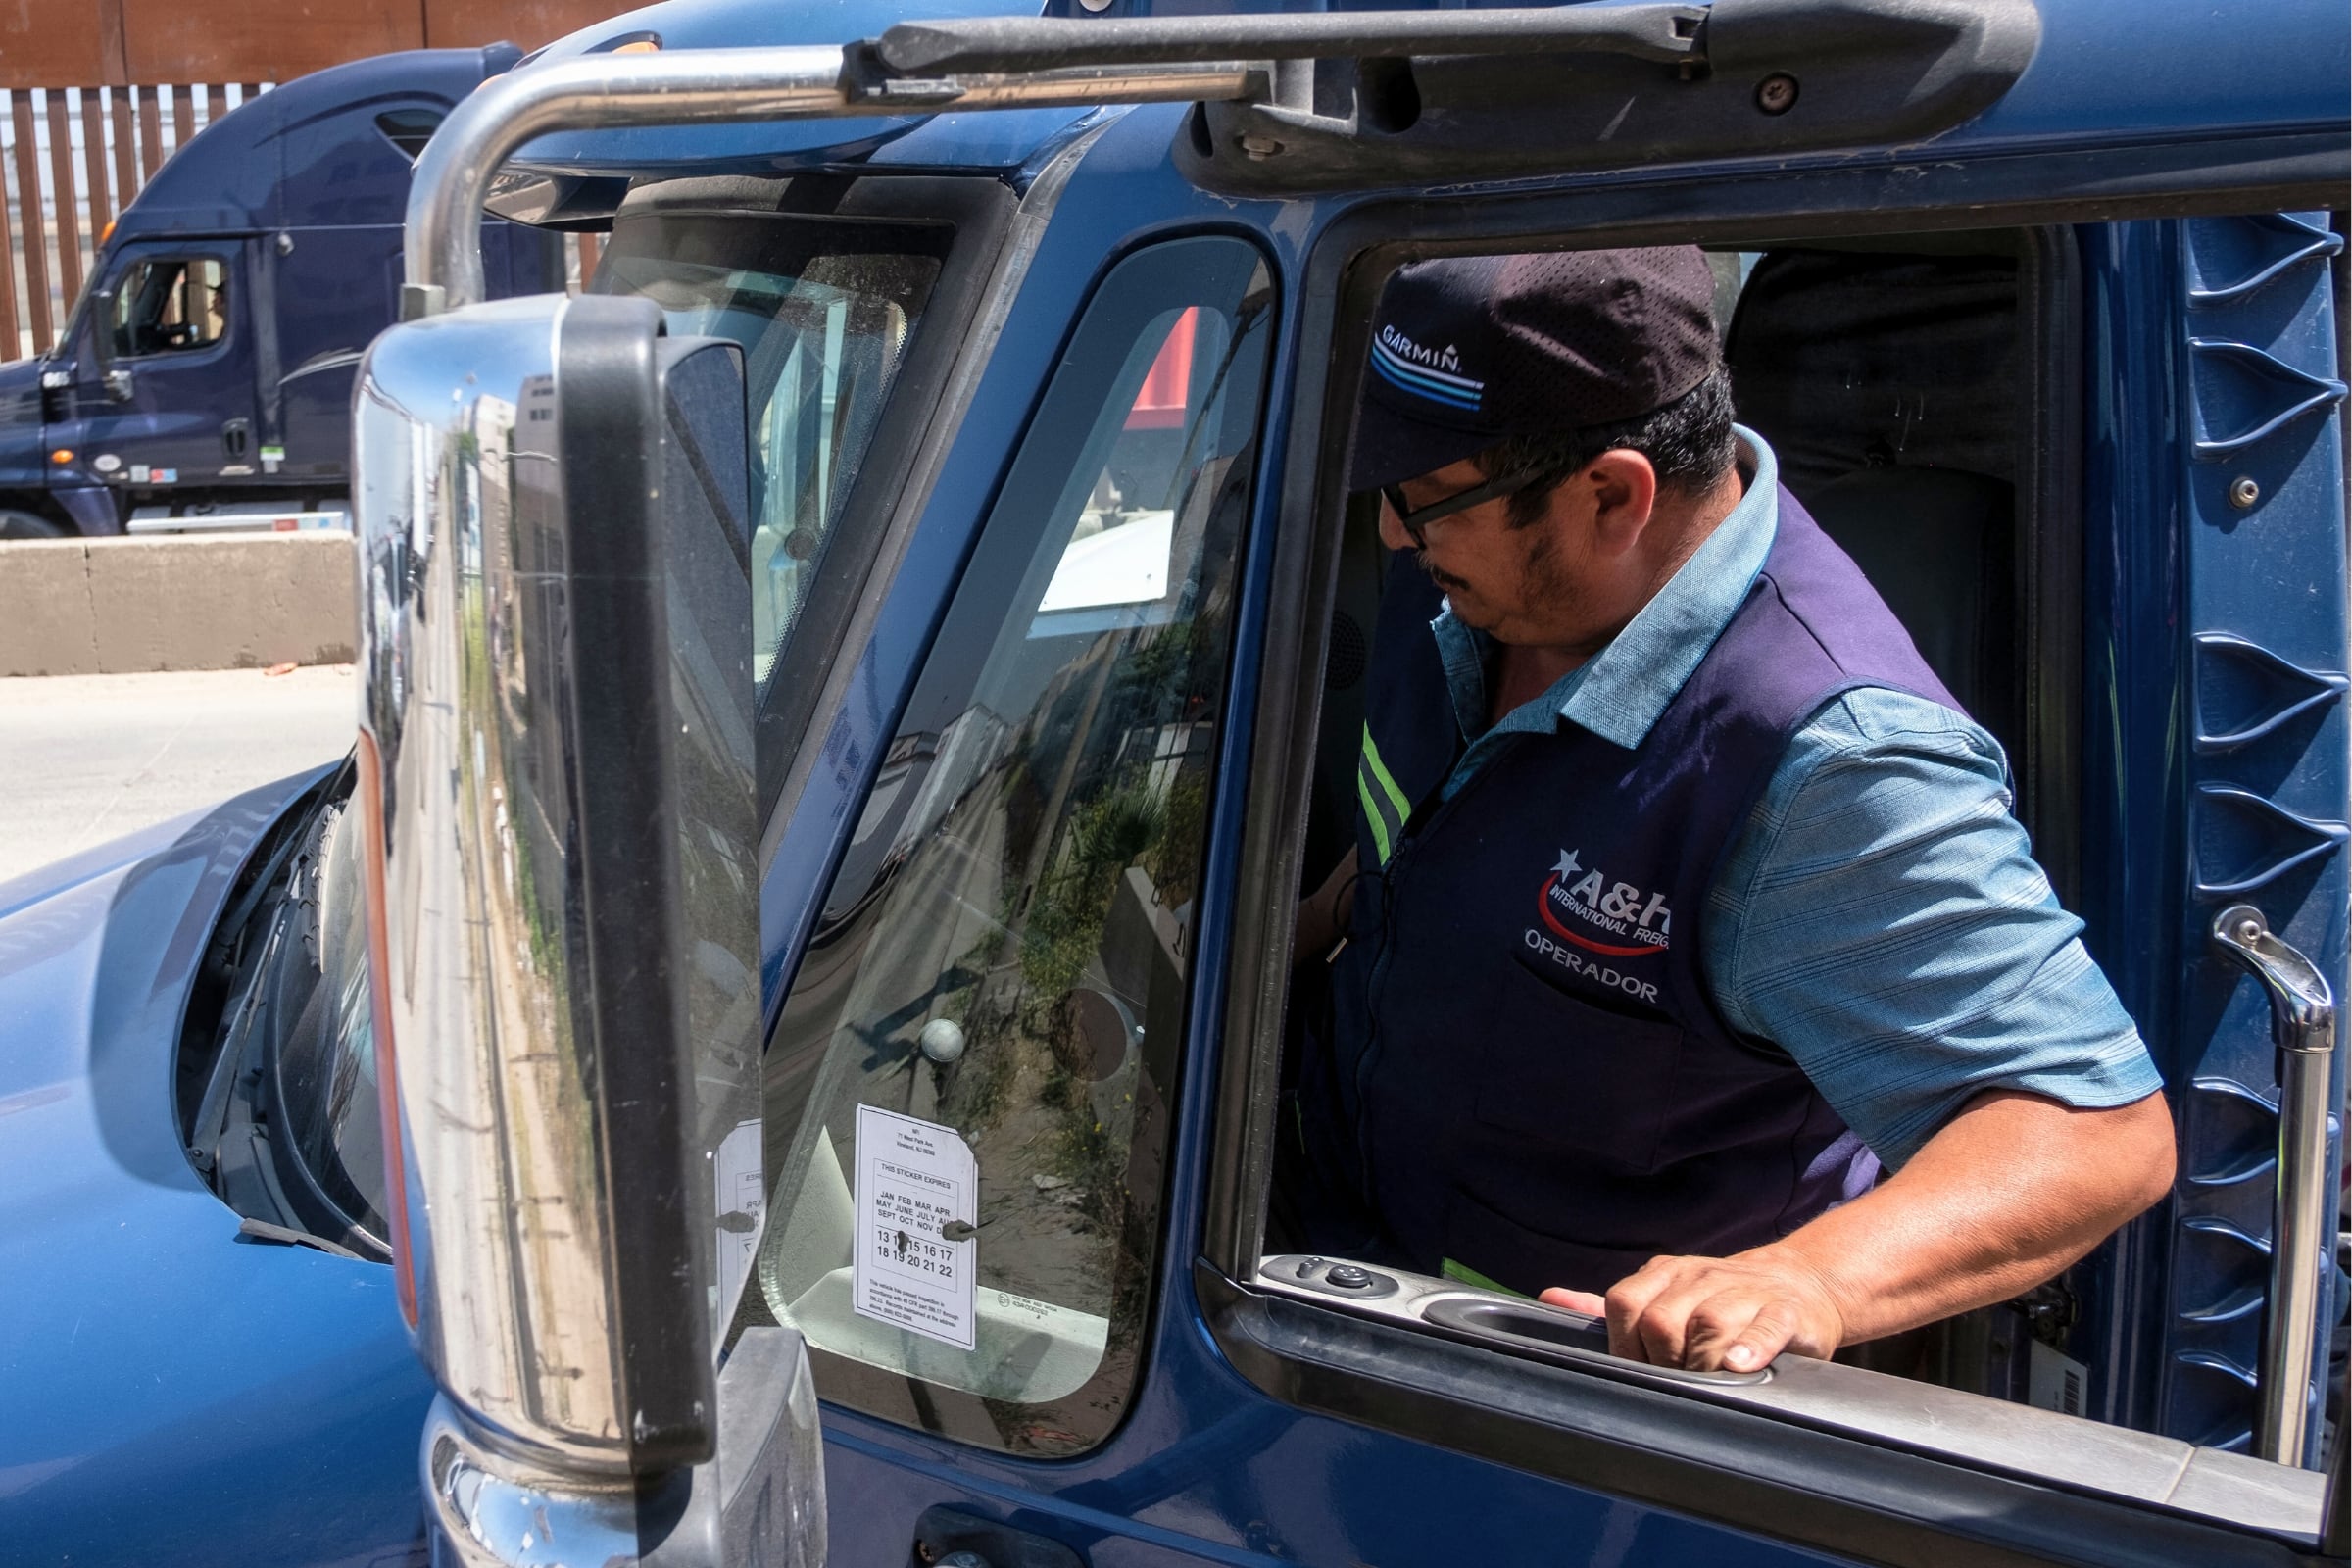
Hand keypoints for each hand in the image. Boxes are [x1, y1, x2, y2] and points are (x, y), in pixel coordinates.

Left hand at [1538, 1246, 1848, 1371]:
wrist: (1799, 1284)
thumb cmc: (1721, 1299)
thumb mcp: (1664, 1294)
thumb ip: (1609, 1306)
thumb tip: (1549, 1298)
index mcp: (1666, 1274)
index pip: (1624, 1303)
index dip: (1624, 1345)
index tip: (1639, 1370)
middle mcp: (1701, 1277)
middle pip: (1660, 1320)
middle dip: (1661, 1360)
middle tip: (1676, 1381)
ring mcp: (1745, 1293)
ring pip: (1708, 1322)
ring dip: (1699, 1361)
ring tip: (1704, 1382)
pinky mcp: (1787, 1313)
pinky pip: (1765, 1326)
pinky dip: (1750, 1346)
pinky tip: (1737, 1365)